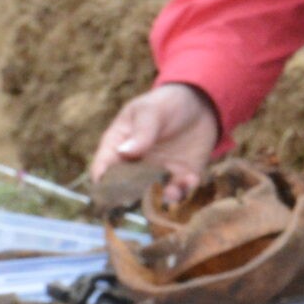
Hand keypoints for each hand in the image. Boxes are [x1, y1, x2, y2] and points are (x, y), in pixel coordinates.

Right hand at [89, 84, 219, 202]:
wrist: (200, 104)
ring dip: (161, 199)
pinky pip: (181, 191)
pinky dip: (185, 191)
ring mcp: (159, 173)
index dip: (103, 185)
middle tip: (143, 199)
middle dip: (132, 200)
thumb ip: (141, 131)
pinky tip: (192, 180)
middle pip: (126, 190)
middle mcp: (136, 166)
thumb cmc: (166, 104)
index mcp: (117, 148)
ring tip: (172, 192)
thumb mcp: (151, 112)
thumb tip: (125, 152)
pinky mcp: (182, 176)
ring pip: (153, 196)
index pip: (104, 170)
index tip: (110, 194)